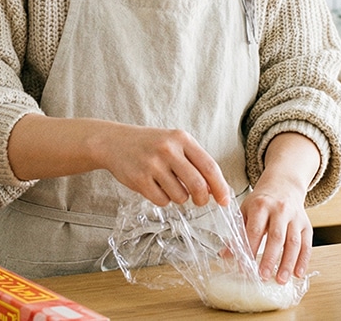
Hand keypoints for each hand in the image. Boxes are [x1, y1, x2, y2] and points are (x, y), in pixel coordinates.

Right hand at [92, 122, 231, 207]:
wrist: (114, 142)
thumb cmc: (151, 145)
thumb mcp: (174, 144)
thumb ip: (195, 162)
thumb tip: (215, 189)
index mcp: (182, 139)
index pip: (209, 166)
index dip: (220, 186)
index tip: (225, 200)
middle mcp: (168, 150)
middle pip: (197, 185)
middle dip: (202, 199)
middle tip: (201, 201)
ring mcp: (153, 164)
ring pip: (180, 196)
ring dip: (179, 198)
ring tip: (169, 186)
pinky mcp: (139, 179)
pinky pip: (162, 201)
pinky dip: (163, 200)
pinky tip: (155, 187)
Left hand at [239, 132, 320, 282]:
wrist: (283, 185)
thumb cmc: (261, 202)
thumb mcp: (246, 211)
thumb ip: (237, 233)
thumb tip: (224, 255)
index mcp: (261, 206)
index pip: (255, 230)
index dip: (250, 249)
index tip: (244, 267)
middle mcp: (280, 210)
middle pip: (276, 237)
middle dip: (269, 258)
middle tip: (263, 276)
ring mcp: (295, 217)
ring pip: (293, 242)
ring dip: (288, 263)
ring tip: (281, 280)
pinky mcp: (306, 225)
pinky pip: (306, 244)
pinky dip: (303, 260)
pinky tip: (298, 273)